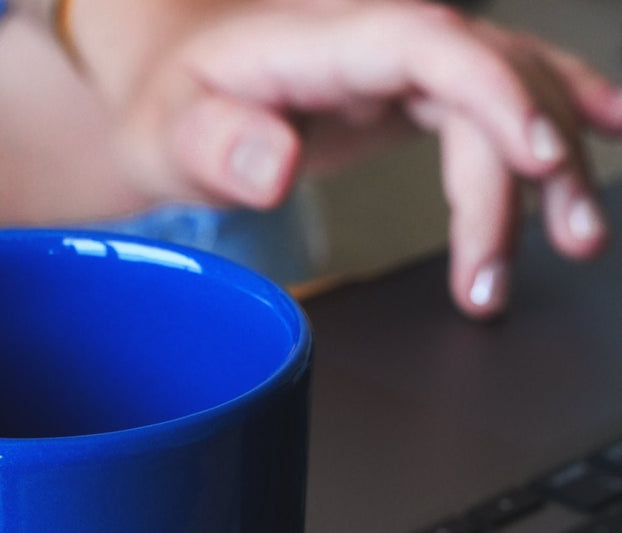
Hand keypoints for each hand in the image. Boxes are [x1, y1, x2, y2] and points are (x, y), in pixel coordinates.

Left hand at [58, 0, 621, 315]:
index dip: (495, 93)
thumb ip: (217, 147)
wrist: (169, 82)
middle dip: (519, 175)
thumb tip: (276, 167)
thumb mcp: (170, 136)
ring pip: (510, 91)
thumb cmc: (169, 108)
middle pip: (485, 82)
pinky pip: (500, 93)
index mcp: (325, 41)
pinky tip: (613, 131)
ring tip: (573, 243)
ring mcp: (403, 60)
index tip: (540, 154)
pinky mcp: (412, 88)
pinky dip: (559, 112)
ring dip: (551, 165)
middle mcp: (378, 38)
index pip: (431, 46)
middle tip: (498, 279)